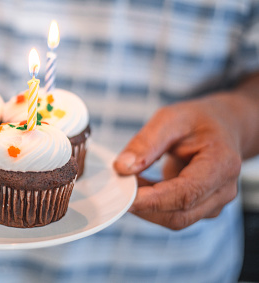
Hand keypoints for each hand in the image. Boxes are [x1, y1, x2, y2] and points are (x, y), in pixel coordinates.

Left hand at [113, 96, 241, 229]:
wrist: (220, 126)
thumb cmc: (197, 121)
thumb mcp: (170, 119)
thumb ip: (146, 143)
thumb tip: (122, 168)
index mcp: (222, 164)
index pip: (185, 193)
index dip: (152, 200)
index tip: (123, 196)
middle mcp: (223, 190)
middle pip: (180, 214)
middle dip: (144, 205)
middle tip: (116, 187)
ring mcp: (215, 203)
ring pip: (175, 219)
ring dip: (146, 206)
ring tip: (128, 180)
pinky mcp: (202, 208)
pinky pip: (173, 214)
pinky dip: (151, 204)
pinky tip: (138, 185)